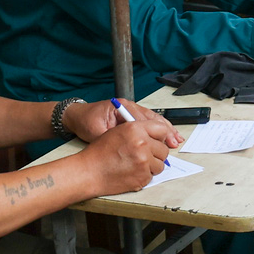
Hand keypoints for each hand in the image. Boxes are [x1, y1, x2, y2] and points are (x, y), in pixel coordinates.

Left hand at [65, 99, 181, 148]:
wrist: (77, 116)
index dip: (156, 130)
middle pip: (152, 118)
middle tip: (175, 141)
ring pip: (153, 119)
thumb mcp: (96, 132)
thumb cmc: (86, 122)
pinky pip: (148, 122)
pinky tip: (166, 136)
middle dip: (165, 130)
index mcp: (121, 106)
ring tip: (176, 139)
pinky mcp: (130, 117)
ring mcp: (130, 110)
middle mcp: (128, 106)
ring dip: (165, 130)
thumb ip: (112, 138)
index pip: (143, 118)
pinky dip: (158, 130)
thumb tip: (127, 148)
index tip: (165, 140)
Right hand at [80, 119, 172, 195]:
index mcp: (135, 129)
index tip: (158, 141)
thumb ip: (139, 130)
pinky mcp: (142, 177)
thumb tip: (156, 135)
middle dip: (156, 153)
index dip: (160, 136)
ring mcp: (143, 161)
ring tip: (137, 164)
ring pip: (160, 164)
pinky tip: (132, 172)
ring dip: (152, 165)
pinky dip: (144, 175)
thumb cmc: (99, 153)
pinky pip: (152, 176)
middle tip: (145, 155)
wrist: (89, 171)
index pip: (161, 129)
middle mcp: (142, 143)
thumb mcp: (118, 131)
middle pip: (163, 149)